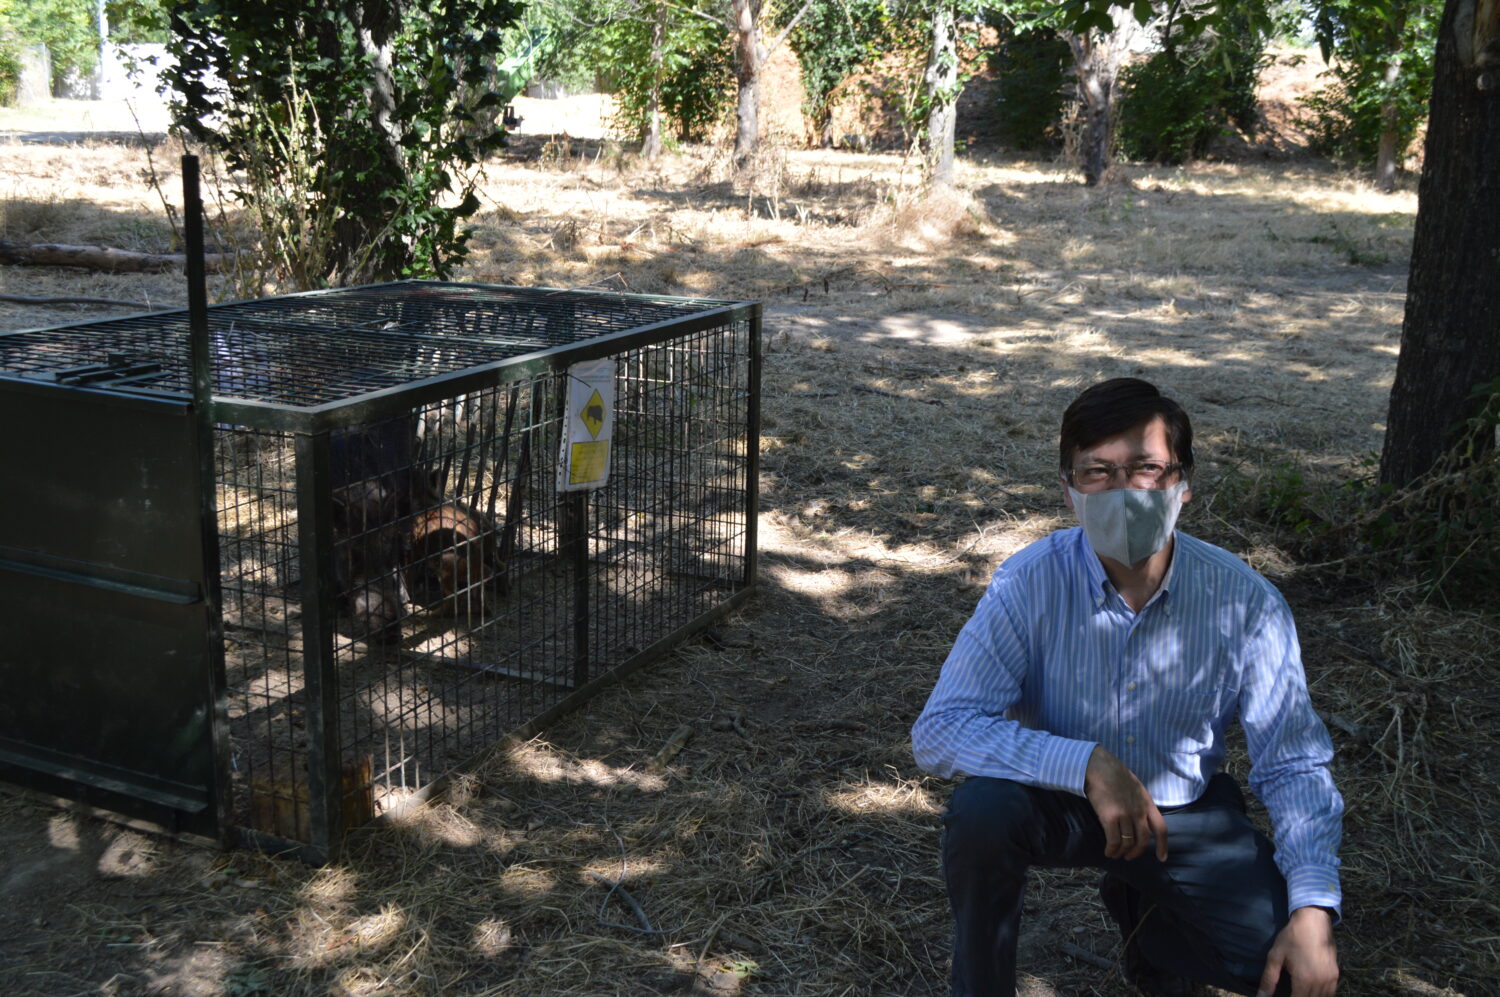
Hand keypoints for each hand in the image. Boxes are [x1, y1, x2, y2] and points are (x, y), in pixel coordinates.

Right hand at [1083, 745, 1167, 861]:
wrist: (1099, 766)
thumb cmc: (1114, 773)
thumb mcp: (1136, 787)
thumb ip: (1140, 803)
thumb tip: (1140, 817)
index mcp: (1147, 803)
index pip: (1161, 828)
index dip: (1163, 845)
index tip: (1162, 858)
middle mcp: (1139, 811)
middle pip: (1143, 840)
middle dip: (1137, 852)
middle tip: (1129, 857)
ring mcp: (1125, 814)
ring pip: (1127, 843)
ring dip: (1121, 852)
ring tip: (1115, 854)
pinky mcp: (1110, 817)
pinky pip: (1114, 841)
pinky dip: (1111, 849)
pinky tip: (1108, 851)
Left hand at [1257, 906, 1337, 996]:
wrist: (1313, 921)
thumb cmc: (1292, 937)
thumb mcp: (1275, 956)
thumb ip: (1268, 979)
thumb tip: (1261, 996)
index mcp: (1304, 980)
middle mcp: (1320, 983)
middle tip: (1290, 994)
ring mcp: (1330, 980)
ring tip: (1298, 993)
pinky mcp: (1336, 975)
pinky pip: (1330, 994)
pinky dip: (1321, 996)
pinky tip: (1311, 993)